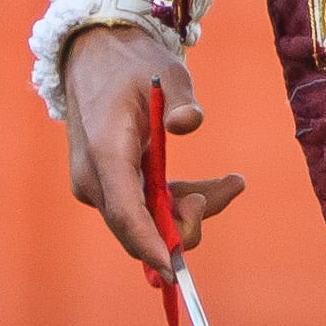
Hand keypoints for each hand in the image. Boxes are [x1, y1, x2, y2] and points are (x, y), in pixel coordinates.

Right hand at [58, 25, 241, 278]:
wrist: (94, 56)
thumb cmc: (133, 65)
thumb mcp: (167, 73)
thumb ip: (181, 100)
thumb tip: (188, 123)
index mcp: (105, 153)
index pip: (126, 214)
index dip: (151, 245)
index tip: (176, 269)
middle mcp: (94, 178)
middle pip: (138, 227)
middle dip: (185, 223)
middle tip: (229, 187)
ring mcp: (97, 185)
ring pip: (144, 221)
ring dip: (187, 210)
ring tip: (232, 182)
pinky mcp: (107, 185)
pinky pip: (141, 208)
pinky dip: (174, 202)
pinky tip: (211, 187)